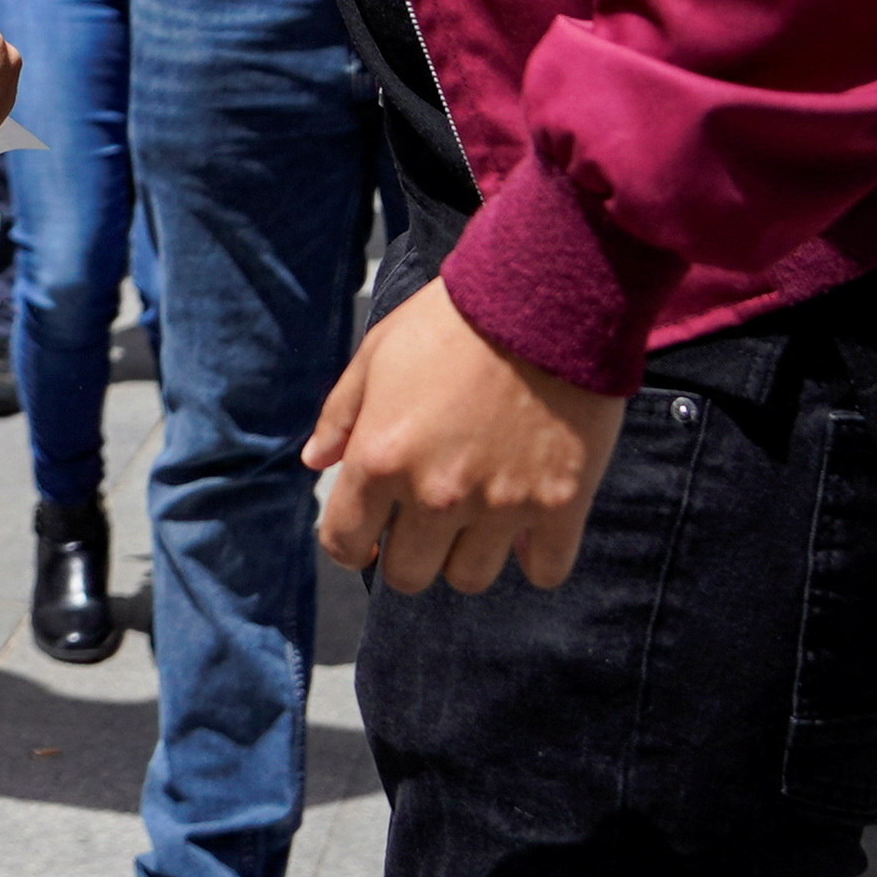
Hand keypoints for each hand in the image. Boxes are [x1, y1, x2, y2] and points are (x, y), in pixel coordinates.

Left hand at [304, 274, 625, 592]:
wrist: (544, 298)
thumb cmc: (452, 321)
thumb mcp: (377, 355)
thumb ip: (340, 415)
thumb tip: (315, 462)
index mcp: (381, 457)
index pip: (344, 543)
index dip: (349, 543)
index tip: (366, 533)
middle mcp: (436, 494)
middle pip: (408, 575)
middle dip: (407, 552)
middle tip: (425, 520)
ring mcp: (501, 505)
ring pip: (470, 578)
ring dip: (466, 554)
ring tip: (477, 515)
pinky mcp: (561, 505)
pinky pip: (545, 571)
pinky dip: (536, 556)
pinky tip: (529, 524)